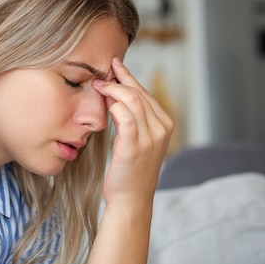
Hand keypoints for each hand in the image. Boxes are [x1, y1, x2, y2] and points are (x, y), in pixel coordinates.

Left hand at [93, 58, 173, 209]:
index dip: (129, 77)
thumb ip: (132, 117)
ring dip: (113, 89)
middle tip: (102, 73)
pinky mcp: (135, 146)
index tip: (115, 65)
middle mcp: (162, 129)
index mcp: (165, 125)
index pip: (146, 93)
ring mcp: (151, 138)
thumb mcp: (137, 139)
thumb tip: (115, 93)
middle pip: (139, 93)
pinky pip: (124, 116)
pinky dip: (113, 105)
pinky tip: (103, 103)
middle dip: (120, 79)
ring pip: (133, 100)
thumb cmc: (130, 170)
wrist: (131, 199)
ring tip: (99, 86)